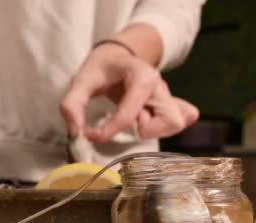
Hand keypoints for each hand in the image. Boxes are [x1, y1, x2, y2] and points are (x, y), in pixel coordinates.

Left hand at [60, 43, 198, 142]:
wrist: (117, 55)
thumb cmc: (102, 67)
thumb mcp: (81, 80)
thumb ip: (72, 104)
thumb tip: (75, 132)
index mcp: (141, 76)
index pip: (129, 117)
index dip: (106, 132)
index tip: (90, 133)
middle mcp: (160, 85)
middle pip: (169, 120)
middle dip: (144, 130)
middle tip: (123, 123)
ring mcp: (168, 95)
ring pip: (177, 122)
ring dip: (155, 130)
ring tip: (134, 121)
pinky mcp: (170, 103)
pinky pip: (184, 118)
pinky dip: (166, 127)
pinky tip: (148, 121)